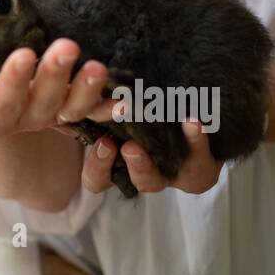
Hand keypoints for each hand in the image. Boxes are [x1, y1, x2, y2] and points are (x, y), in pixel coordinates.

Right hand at [0, 38, 110, 137]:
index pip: (2, 99)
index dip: (13, 81)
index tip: (23, 55)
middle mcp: (25, 119)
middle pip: (42, 100)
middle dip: (55, 74)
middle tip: (67, 46)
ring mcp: (52, 118)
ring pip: (72, 108)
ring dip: (87, 89)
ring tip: (98, 67)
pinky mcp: (73, 114)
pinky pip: (94, 114)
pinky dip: (111, 107)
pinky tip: (128, 100)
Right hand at [80, 118, 223, 194]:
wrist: (203, 116)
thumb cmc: (152, 111)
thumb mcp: (122, 111)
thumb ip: (97, 109)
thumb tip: (71, 92)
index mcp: (121, 164)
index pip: (98, 179)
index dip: (97, 168)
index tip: (103, 143)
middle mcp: (145, 173)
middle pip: (131, 182)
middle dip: (126, 165)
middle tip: (125, 147)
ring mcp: (172, 174)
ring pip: (157, 180)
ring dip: (147, 164)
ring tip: (140, 144)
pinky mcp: (201, 168)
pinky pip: (199, 160)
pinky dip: (196, 140)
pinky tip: (193, 121)